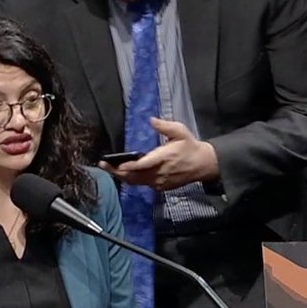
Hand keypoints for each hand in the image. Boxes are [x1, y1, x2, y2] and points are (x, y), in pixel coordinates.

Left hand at [99, 118, 218, 191]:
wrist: (203, 165)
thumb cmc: (190, 147)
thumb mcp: (180, 131)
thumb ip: (164, 126)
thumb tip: (151, 120)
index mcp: (164, 158)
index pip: (142, 165)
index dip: (127, 166)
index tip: (115, 163)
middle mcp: (160, 172)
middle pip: (134, 176)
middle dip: (117, 171)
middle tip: (103, 165)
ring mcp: (160, 182)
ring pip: (136, 182)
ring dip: (122, 176)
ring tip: (110, 169)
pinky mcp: (161, 187)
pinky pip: (143, 184)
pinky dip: (132, 180)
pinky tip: (124, 173)